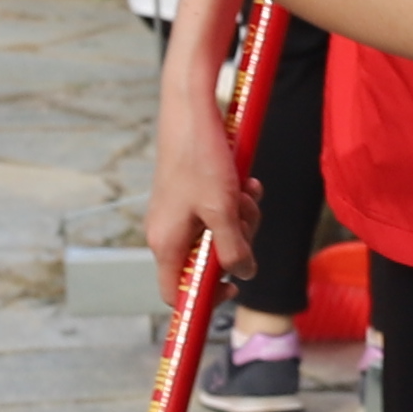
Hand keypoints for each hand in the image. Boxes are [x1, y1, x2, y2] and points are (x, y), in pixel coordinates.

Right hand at [144, 91, 252, 308]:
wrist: (191, 113)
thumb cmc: (200, 159)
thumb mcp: (223, 210)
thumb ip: (234, 249)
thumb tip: (245, 274)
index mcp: (166, 243)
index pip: (176, 293)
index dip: (205, 299)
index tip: (233, 288)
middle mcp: (167, 233)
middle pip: (207, 263)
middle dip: (236, 243)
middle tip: (246, 219)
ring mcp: (178, 214)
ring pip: (218, 235)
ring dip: (241, 218)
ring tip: (246, 194)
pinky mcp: (190, 196)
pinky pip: (219, 213)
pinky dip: (236, 202)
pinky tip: (245, 183)